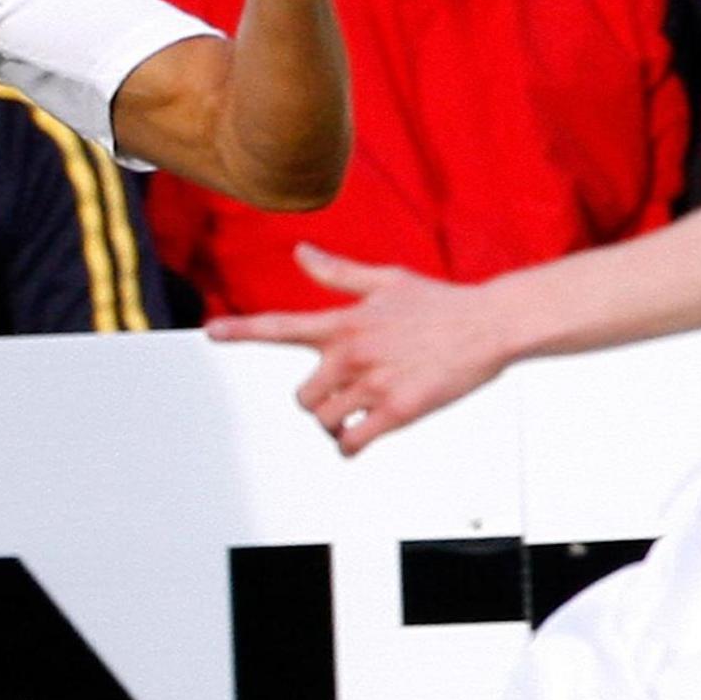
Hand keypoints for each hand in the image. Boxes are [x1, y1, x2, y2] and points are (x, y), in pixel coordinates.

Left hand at [209, 244, 509, 455]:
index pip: (280, 325)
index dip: (242, 330)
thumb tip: (300, 253)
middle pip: (302, 397)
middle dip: (319, 401)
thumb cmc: (440, 302)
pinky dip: (351, 446)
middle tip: (343, 395)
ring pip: (326, 422)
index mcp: (344, 322)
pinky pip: (353, 442)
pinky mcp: (399, 411)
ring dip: (336, 426)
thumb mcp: (386, 279)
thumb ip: (338, 273)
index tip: (211, 332)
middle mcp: (351, 354)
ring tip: (358, 415)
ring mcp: (373, 384)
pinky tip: (361, 438)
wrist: (489, 325)